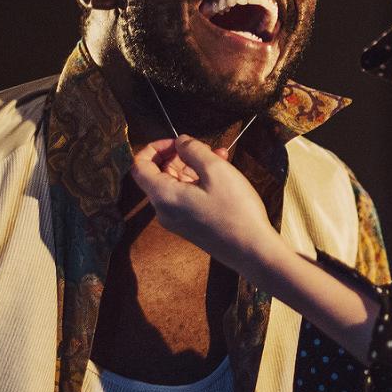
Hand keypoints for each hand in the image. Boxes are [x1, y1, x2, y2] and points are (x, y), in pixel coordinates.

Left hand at [130, 135, 279, 267]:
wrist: (251, 250)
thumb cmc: (235, 210)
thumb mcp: (216, 170)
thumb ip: (193, 150)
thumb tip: (180, 142)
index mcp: (164, 196)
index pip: (139, 166)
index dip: (154, 148)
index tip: (177, 141)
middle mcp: (164, 210)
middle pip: (158, 174)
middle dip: (180, 155)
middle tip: (205, 147)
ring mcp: (176, 220)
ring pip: (176, 184)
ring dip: (194, 167)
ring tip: (220, 158)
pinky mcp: (190, 225)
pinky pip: (186, 197)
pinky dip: (199, 182)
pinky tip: (222, 176)